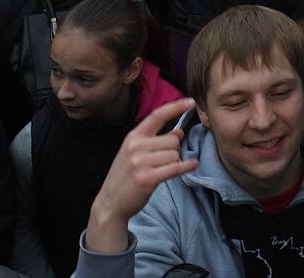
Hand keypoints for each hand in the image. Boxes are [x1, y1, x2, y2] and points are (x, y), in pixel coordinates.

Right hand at [86, 98, 197, 253]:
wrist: (110, 203)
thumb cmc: (125, 176)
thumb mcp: (135, 153)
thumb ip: (155, 140)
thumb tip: (180, 132)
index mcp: (133, 136)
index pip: (157, 115)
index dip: (175, 107)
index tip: (191, 102)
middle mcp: (136, 146)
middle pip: (173, 140)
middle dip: (174, 150)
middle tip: (164, 161)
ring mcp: (140, 162)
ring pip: (175, 154)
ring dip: (175, 162)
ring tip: (162, 170)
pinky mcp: (147, 178)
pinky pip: (175, 168)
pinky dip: (186, 166)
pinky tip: (193, 165)